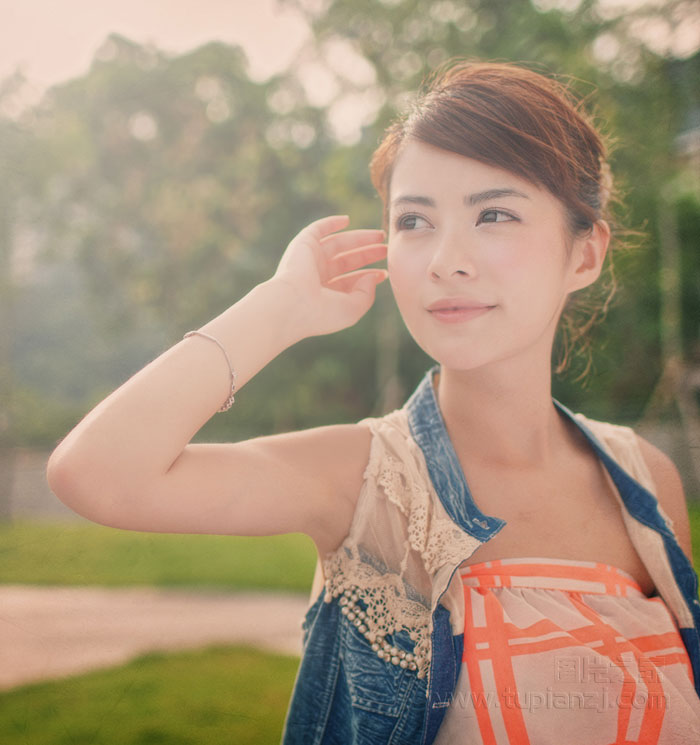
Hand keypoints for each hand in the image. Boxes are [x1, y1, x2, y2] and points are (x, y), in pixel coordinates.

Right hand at [271, 215, 387, 337]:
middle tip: (386, 248)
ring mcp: (309, 260)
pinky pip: (318, 229)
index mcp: (325, 295)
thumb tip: (373, 276)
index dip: (368, 276)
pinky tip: (347, 220)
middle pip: (347, 261)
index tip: (385, 273)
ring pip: (338, 244)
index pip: (349, 282)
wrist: (292, 304)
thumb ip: (367, 294)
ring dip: (359, 238)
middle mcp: (316, 277)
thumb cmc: (321, 313)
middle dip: (367, 254)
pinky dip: (331, 223)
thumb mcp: (352, 310)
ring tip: (380, 235)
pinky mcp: (303, 246)